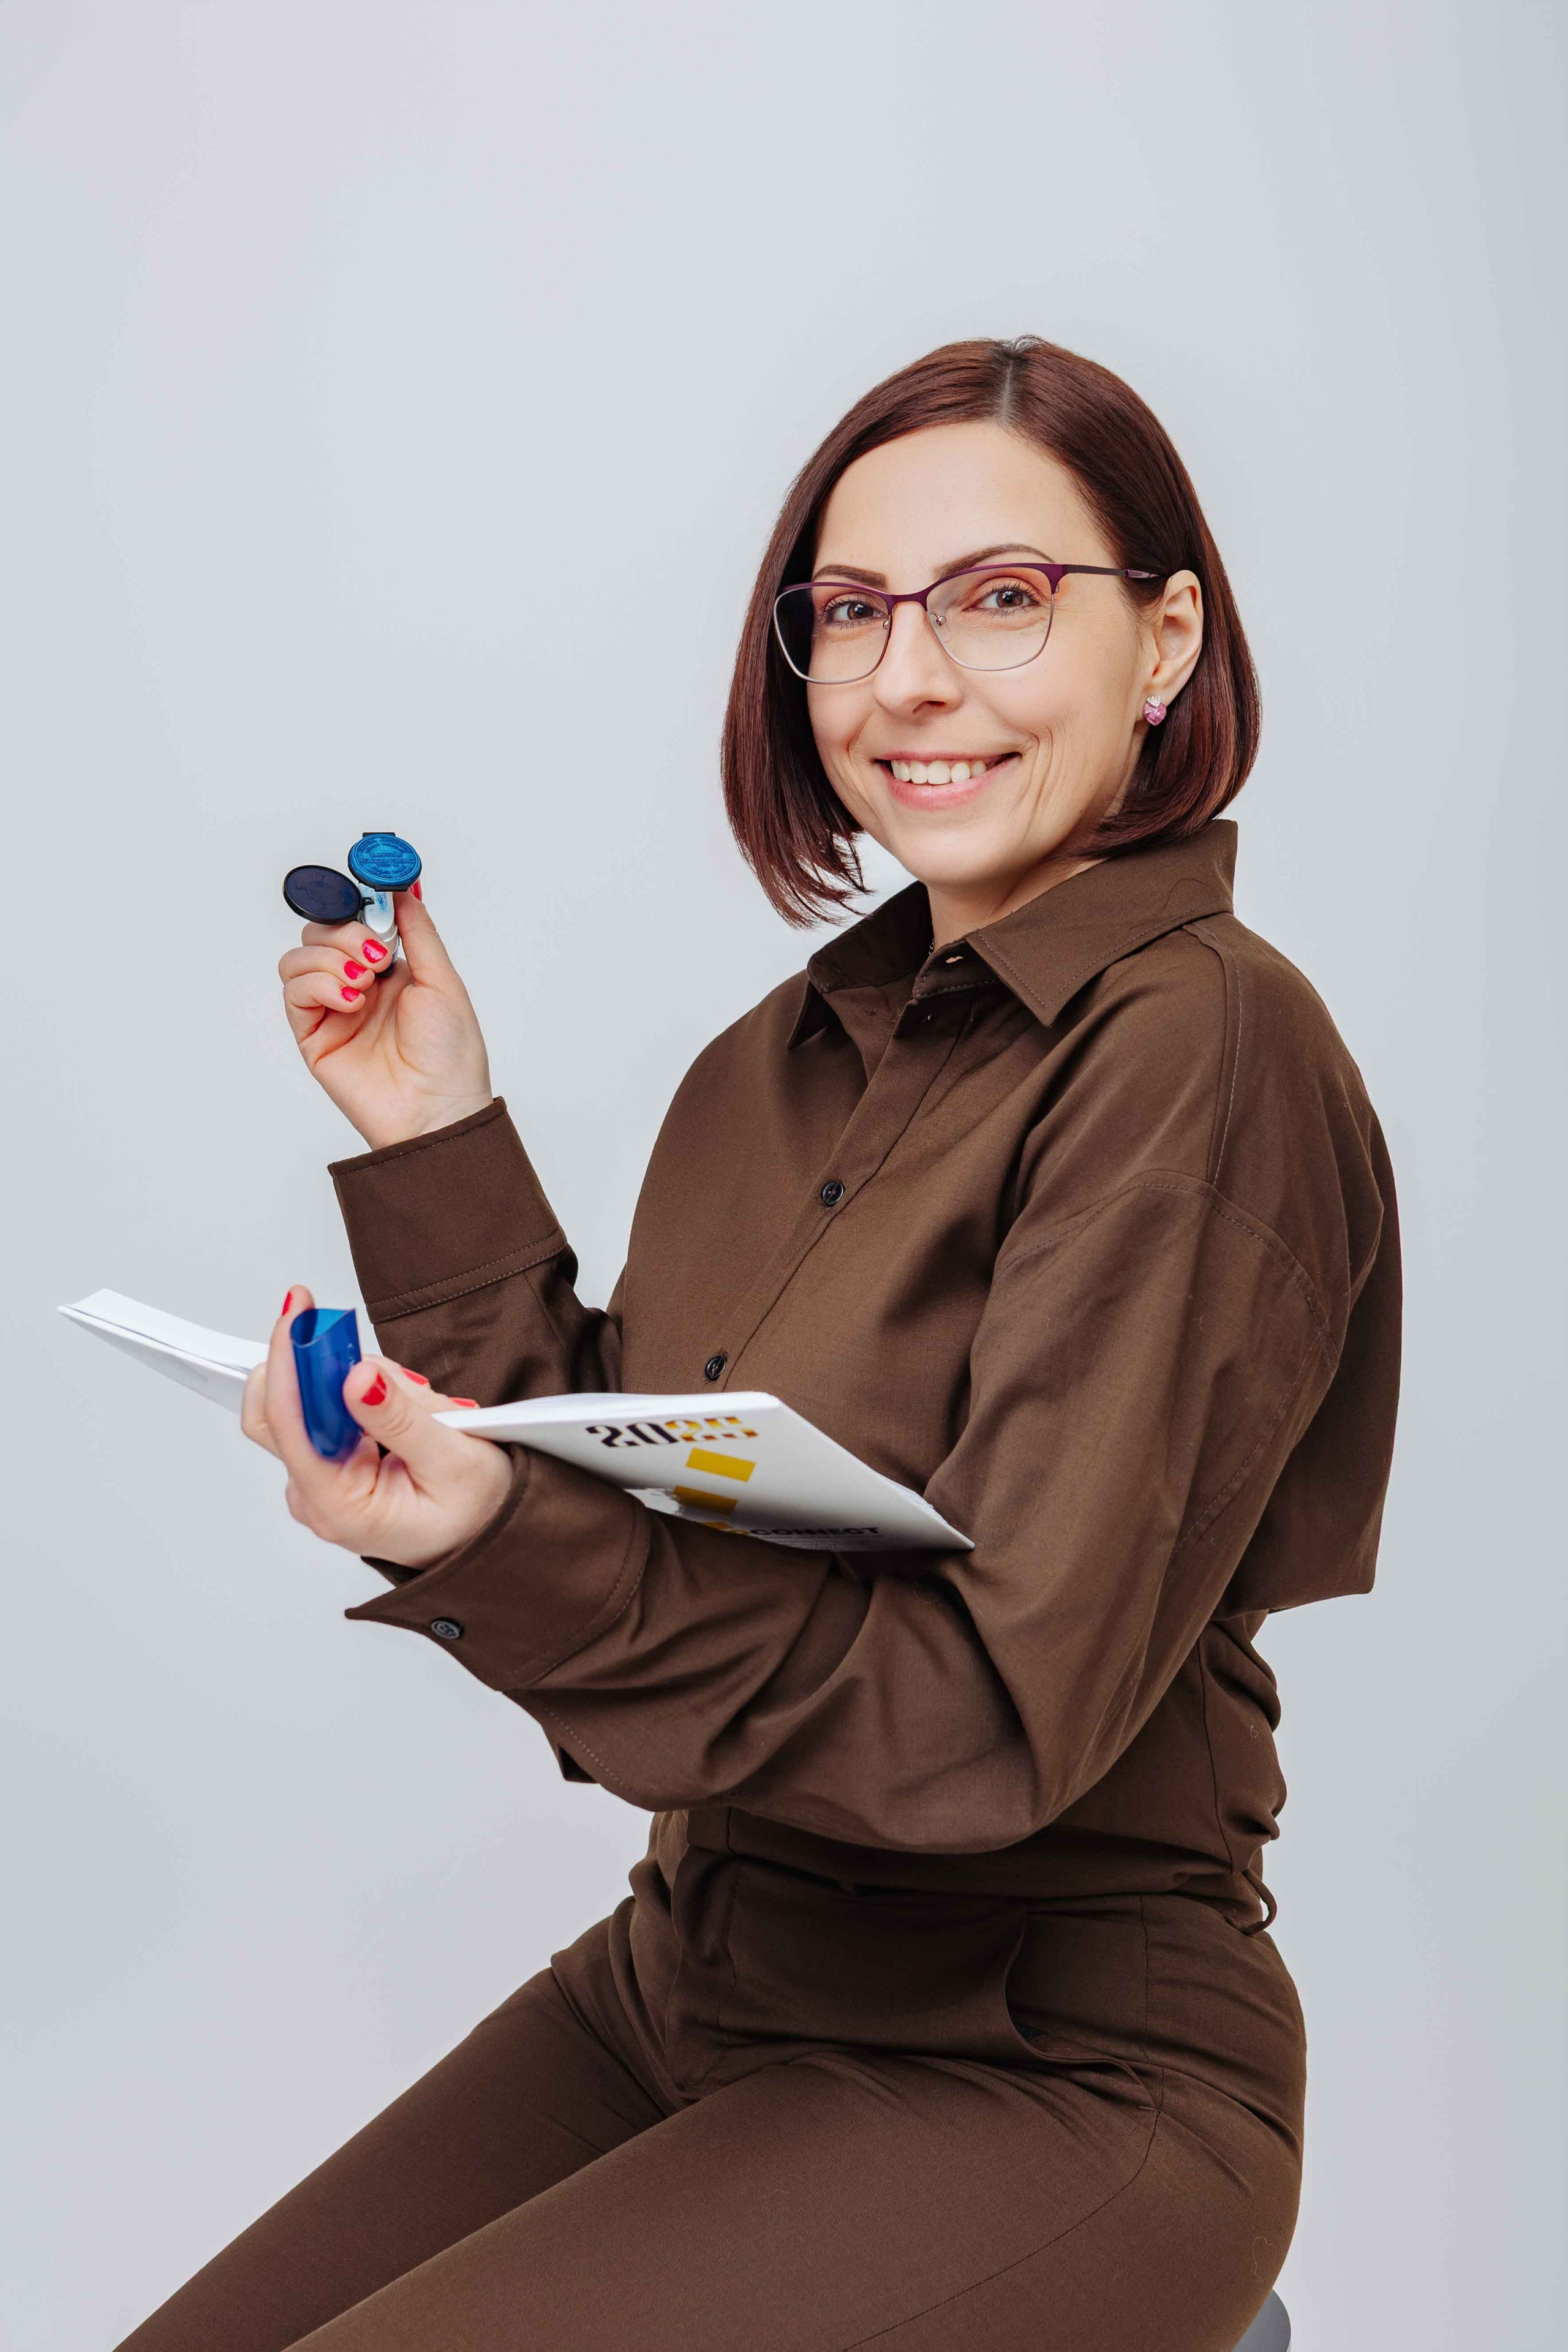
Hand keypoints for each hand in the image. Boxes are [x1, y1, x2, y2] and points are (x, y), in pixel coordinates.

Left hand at [242, 1287, 512, 1569]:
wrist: (490, 1535)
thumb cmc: (478, 1515)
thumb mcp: (455, 1461)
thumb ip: (401, 1417)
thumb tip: (356, 1375)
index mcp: (337, 1506)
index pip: (289, 1424)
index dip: (288, 1361)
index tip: (298, 1313)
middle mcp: (316, 1495)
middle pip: (281, 1411)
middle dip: (326, 1368)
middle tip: (376, 1356)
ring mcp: (320, 1479)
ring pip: (310, 1402)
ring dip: (362, 1383)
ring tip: (424, 1407)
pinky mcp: (332, 1462)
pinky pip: (331, 1409)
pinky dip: (366, 1393)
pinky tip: (408, 1409)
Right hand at [278, 885, 493, 1149]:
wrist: (438, 1109)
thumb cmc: (450, 1055)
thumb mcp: (443, 979)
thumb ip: (418, 930)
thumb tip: (400, 888)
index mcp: (390, 970)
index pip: (353, 921)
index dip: (355, 906)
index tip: (368, 898)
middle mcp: (357, 986)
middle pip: (320, 933)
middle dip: (344, 933)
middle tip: (374, 956)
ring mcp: (332, 1011)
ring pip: (298, 959)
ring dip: (329, 959)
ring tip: (364, 984)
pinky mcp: (313, 1036)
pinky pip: (294, 993)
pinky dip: (318, 985)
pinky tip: (351, 1001)